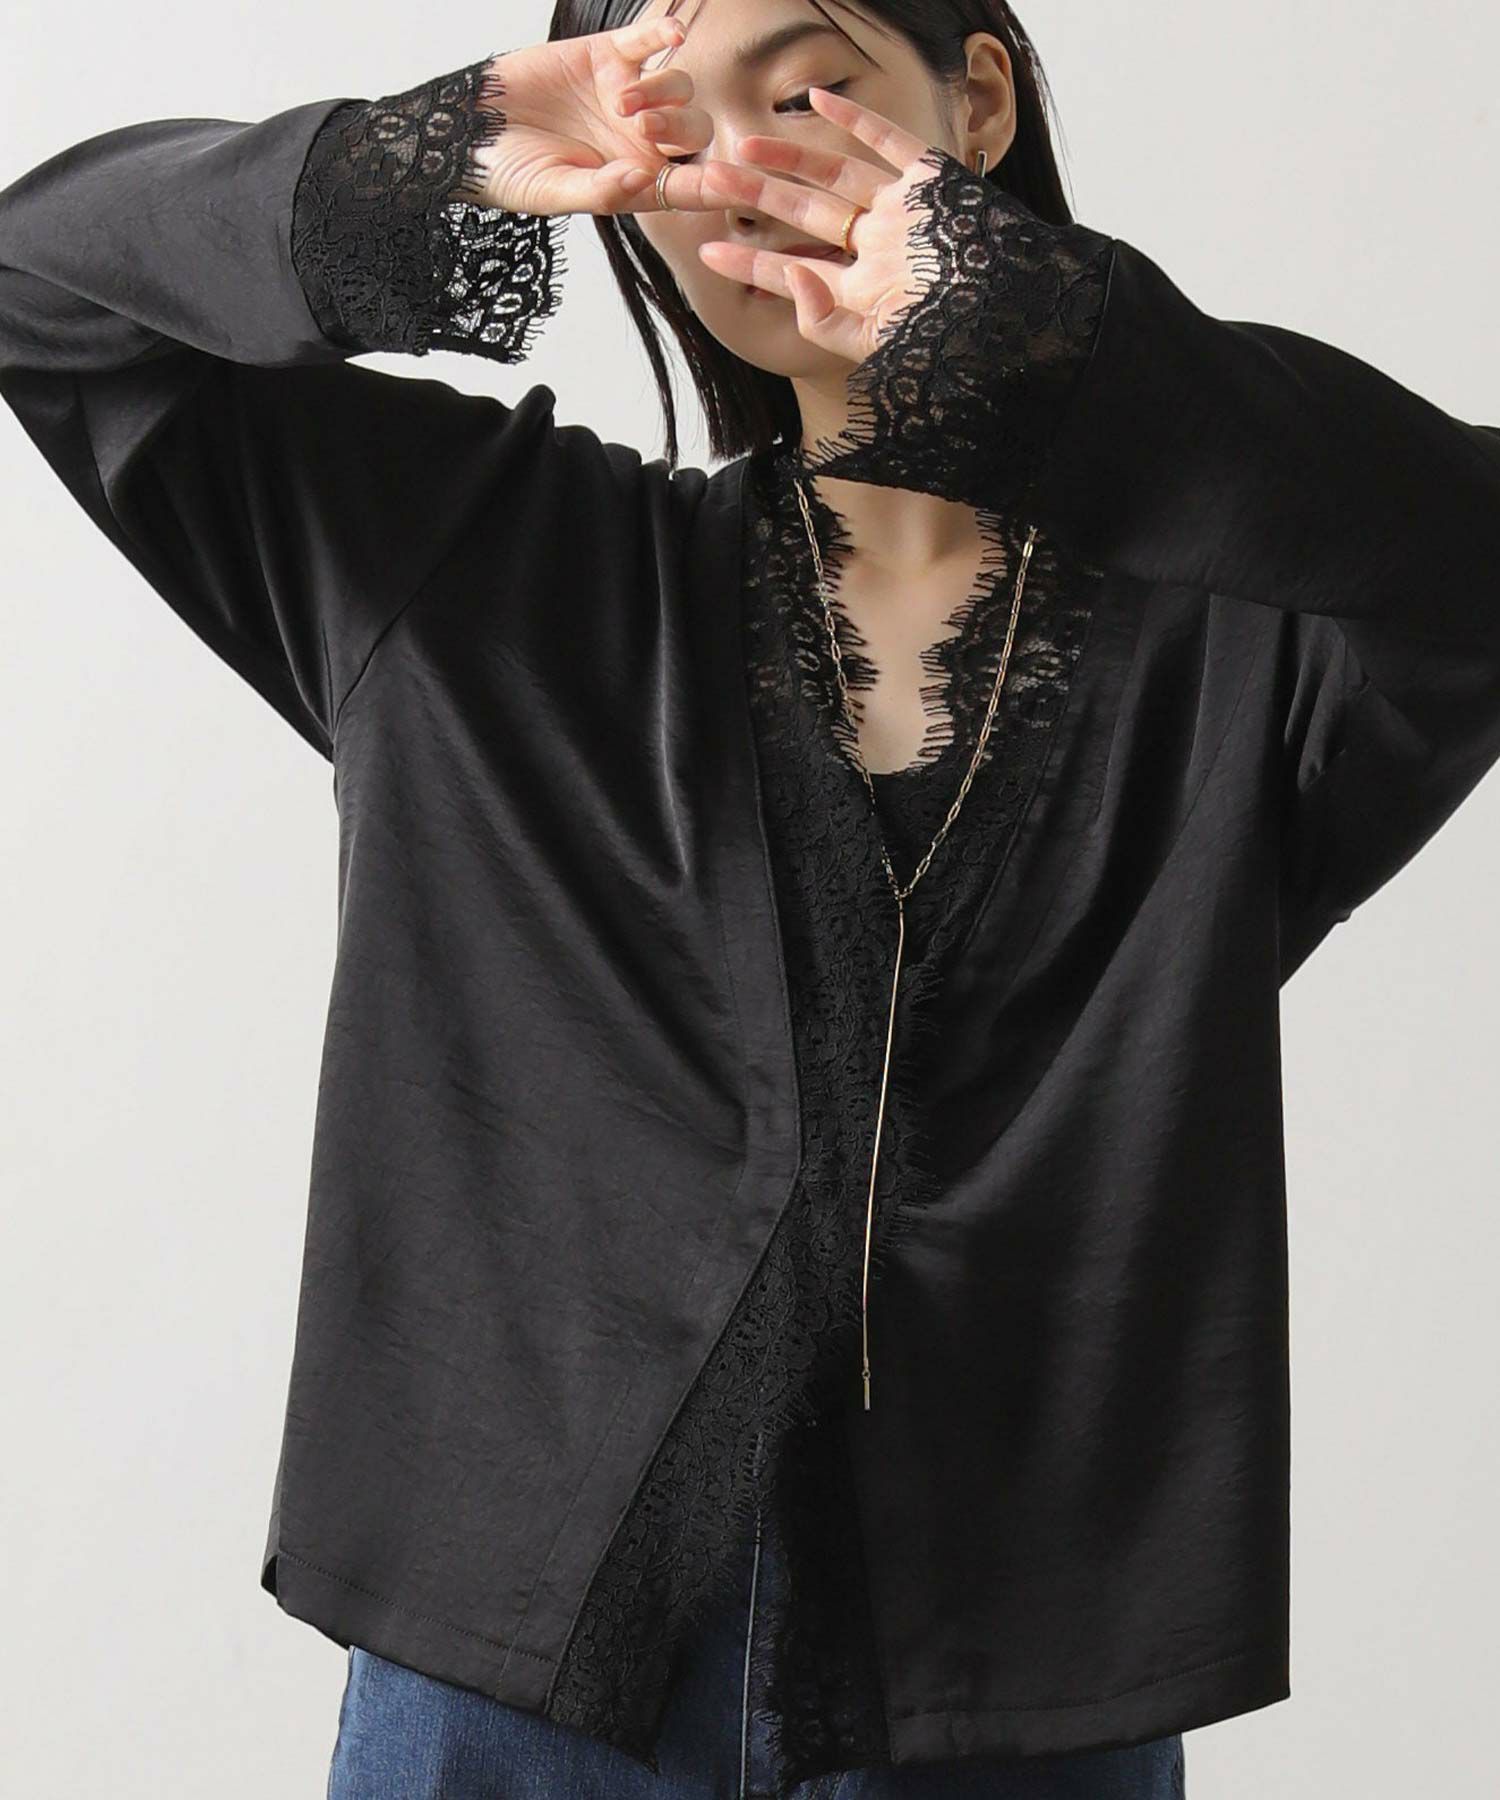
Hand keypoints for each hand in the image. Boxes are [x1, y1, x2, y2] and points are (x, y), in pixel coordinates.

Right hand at [468, 16, 731, 218]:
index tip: (728, 183)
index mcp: (634, 182)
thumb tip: (643, 183)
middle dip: (678, 130)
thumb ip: (601, 192)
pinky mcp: (607, 55)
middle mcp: (638, 141)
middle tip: (643, 129)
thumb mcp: (552, 194)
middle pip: (692, 133)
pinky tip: (671, 35)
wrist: (464, 127)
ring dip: (661, 93)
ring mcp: (626, 95)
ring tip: (620, 101)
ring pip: (678, 89)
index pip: (686, 186)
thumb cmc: (507, 173)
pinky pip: (649, 41)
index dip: (712, 185)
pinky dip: (663, 36)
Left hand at [695, 86, 956, 365]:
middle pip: (804, 216)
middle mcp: (877, 250)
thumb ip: (825, 320)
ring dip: (790, 157)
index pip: (791, 273)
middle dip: (754, 197)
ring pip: (835, 177)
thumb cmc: (951, 342)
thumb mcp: (878, 348)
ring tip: (744, 142)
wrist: (1019, 315)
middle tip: (706, 177)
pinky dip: (854, 119)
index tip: (706, 251)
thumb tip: (787, 273)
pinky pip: (887, 141)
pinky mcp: (932, 180)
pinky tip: (815, 101)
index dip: (748, 263)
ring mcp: (903, 213)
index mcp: (862, 292)